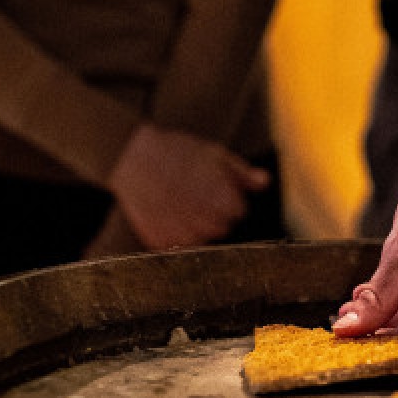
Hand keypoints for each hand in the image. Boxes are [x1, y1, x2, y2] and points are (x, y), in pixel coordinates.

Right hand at [108, 124, 269, 249]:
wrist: (132, 158)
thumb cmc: (178, 152)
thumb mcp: (216, 155)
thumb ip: (243, 174)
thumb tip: (264, 183)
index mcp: (229, 204)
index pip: (239, 211)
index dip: (227, 196)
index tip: (210, 183)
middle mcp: (209, 226)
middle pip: (222, 227)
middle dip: (213, 213)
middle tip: (192, 190)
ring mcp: (185, 237)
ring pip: (201, 239)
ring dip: (194, 225)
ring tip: (178, 200)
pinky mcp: (163, 244)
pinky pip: (177, 245)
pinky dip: (173, 231)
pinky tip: (164, 210)